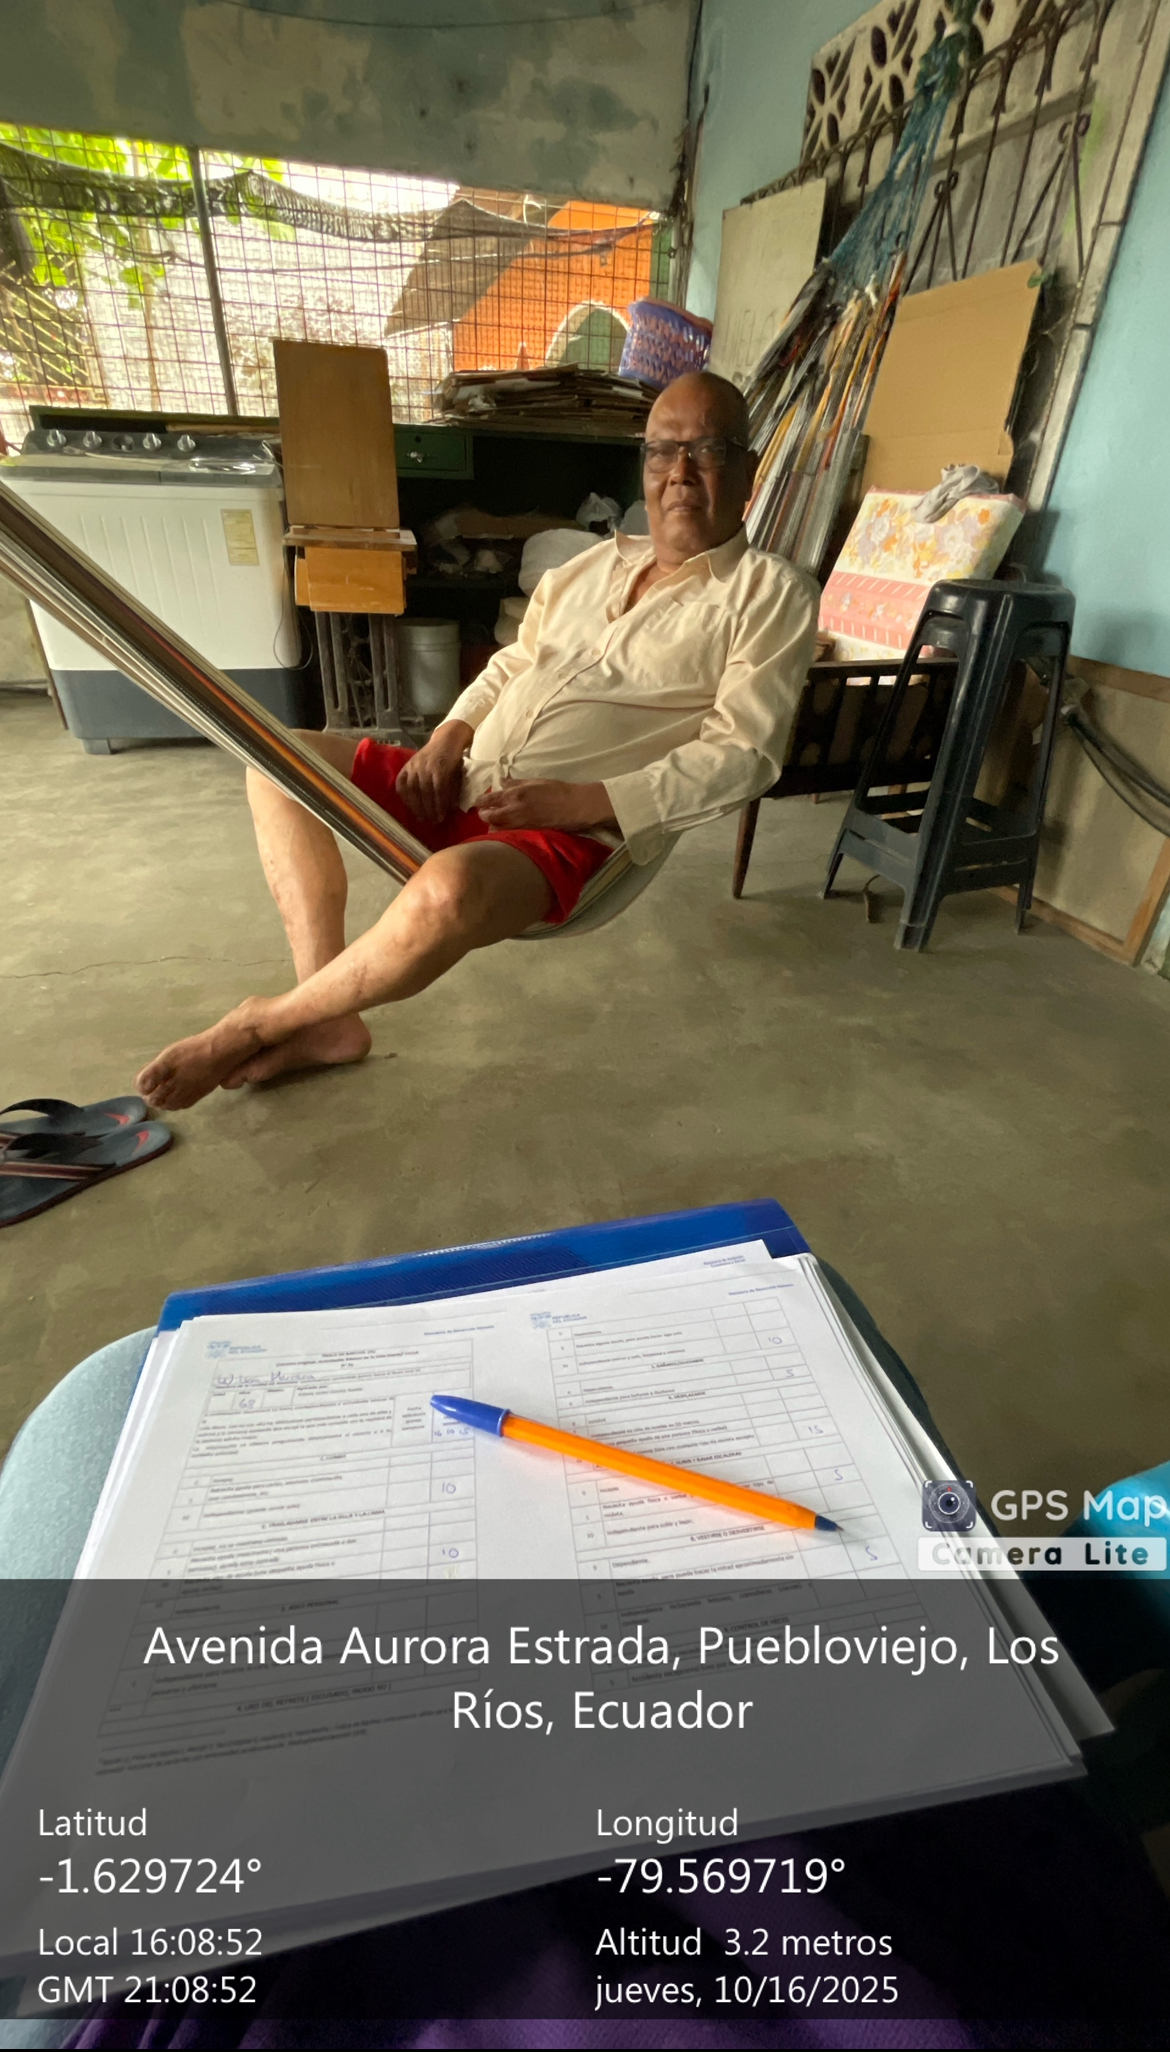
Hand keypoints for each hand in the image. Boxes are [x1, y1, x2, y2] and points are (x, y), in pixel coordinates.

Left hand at [395, 719, 473, 823]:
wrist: (448, 739)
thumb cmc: (435, 757)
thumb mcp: (421, 768)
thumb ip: (419, 784)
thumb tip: (423, 808)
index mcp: (407, 768)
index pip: (402, 789)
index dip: (409, 804)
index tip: (416, 815)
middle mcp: (414, 768)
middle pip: (415, 793)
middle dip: (421, 810)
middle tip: (428, 821)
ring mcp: (427, 768)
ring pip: (427, 793)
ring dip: (433, 808)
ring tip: (437, 819)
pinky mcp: (441, 769)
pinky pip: (440, 789)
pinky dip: (442, 802)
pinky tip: (445, 810)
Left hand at [476, 778, 617, 833]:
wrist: (575, 806)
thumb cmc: (557, 790)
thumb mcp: (535, 781)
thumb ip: (516, 783)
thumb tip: (501, 781)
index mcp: (515, 794)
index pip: (490, 799)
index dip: (481, 802)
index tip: (478, 802)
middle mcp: (514, 810)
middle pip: (489, 817)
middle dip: (484, 815)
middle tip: (483, 813)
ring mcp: (520, 823)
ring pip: (497, 828)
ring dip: (491, 826)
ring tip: (492, 823)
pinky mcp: (527, 832)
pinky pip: (509, 834)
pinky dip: (503, 832)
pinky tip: (504, 831)